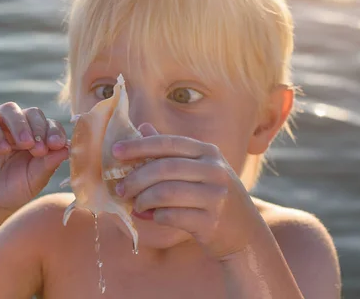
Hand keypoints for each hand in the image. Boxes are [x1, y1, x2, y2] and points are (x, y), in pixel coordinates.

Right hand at [0, 102, 69, 212]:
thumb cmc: (12, 190)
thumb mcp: (34, 180)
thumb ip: (48, 164)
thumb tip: (67, 149)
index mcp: (36, 136)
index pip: (49, 124)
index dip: (55, 131)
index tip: (58, 145)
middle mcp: (17, 127)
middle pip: (32, 112)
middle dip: (39, 128)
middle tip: (40, 148)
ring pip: (10, 109)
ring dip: (20, 124)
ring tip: (25, 144)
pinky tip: (4, 149)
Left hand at [112, 124, 265, 259]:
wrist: (244, 233)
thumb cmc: (214, 197)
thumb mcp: (199, 169)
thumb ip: (171, 150)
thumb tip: (143, 127)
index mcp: (208, 152)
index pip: (168, 143)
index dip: (139, 146)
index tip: (115, 152)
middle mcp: (215, 170)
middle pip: (164, 168)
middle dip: (136, 178)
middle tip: (121, 189)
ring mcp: (215, 196)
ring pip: (165, 193)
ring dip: (143, 200)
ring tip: (136, 206)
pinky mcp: (211, 221)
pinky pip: (171, 216)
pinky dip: (155, 217)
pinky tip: (152, 217)